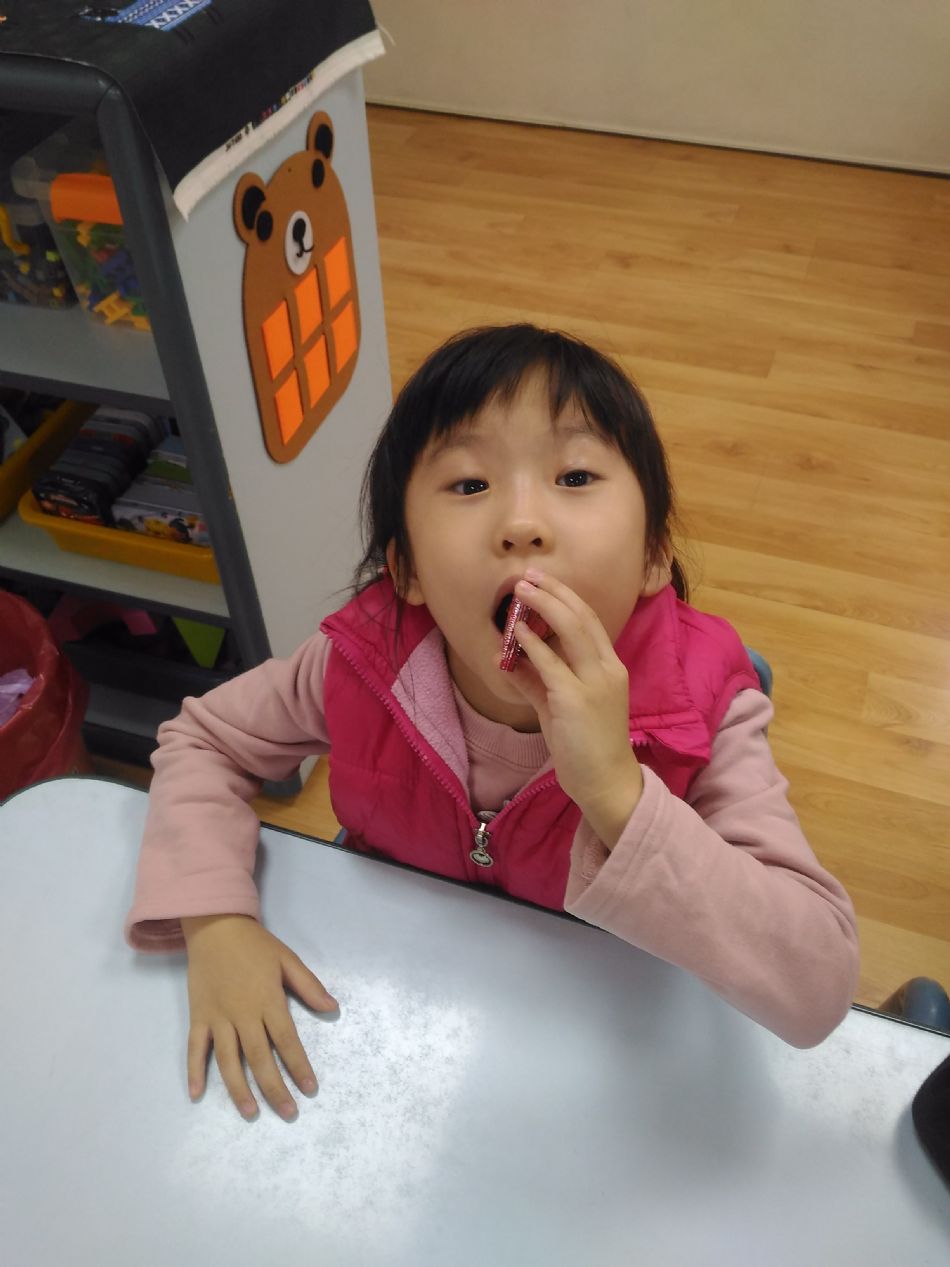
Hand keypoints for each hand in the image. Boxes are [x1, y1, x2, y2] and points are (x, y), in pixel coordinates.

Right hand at [182, 913, 336, 1120]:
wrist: (215, 927)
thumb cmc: (255, 945)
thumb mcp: (287, 959)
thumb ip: (309, 986)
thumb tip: (332, 1009)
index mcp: (268, 1000)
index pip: (287, 1041)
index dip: (299, 1066)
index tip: (310, 1089)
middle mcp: (243, 1014)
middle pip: (259, 1059)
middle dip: (275, 1088)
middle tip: (288, 1113)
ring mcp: (218, 1018)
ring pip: (228, 1060)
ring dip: (238, 1089)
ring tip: (251, 1112)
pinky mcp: (198, 1017)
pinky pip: (195, 1048)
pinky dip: (194, 1071)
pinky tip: (197, 1094)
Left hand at [506, 571, 642, 848]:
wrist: (605, 782)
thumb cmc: (586, 746)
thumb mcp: (560, 708)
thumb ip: (538, 682)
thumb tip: (509, 660)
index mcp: (610, 668)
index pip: (590, 621)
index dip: (566, 597)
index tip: (544, 581)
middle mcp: (608, 669)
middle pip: (582, 616)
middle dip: (553, 592)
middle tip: (527, 577)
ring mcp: (594, 683)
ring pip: (570, 630)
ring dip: (542, 606)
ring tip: (519, 592)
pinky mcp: (575, 699)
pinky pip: (551, 663)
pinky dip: (532, 644)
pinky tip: (516, 633)